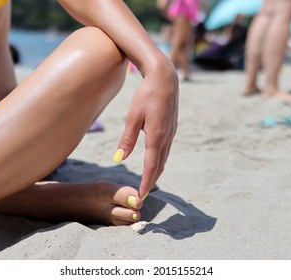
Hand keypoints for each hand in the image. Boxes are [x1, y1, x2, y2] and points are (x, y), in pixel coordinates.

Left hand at [114, 63, 178, 199]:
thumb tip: (118, 159)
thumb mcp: (133, 117)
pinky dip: (160, 160)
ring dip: (156, 171)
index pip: (151, 166)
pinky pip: (166, 149)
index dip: (146, 182)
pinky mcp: (172, 128)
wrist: (165, 78)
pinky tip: (154, 161)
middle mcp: (167, 137)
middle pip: (160, 165)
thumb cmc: (146, 95)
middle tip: (143, 194)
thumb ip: (127, 140)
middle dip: (152, 180)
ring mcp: (172, 133)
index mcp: (157, 136)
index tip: (141, 195)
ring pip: (164, 158)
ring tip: (148, 181)